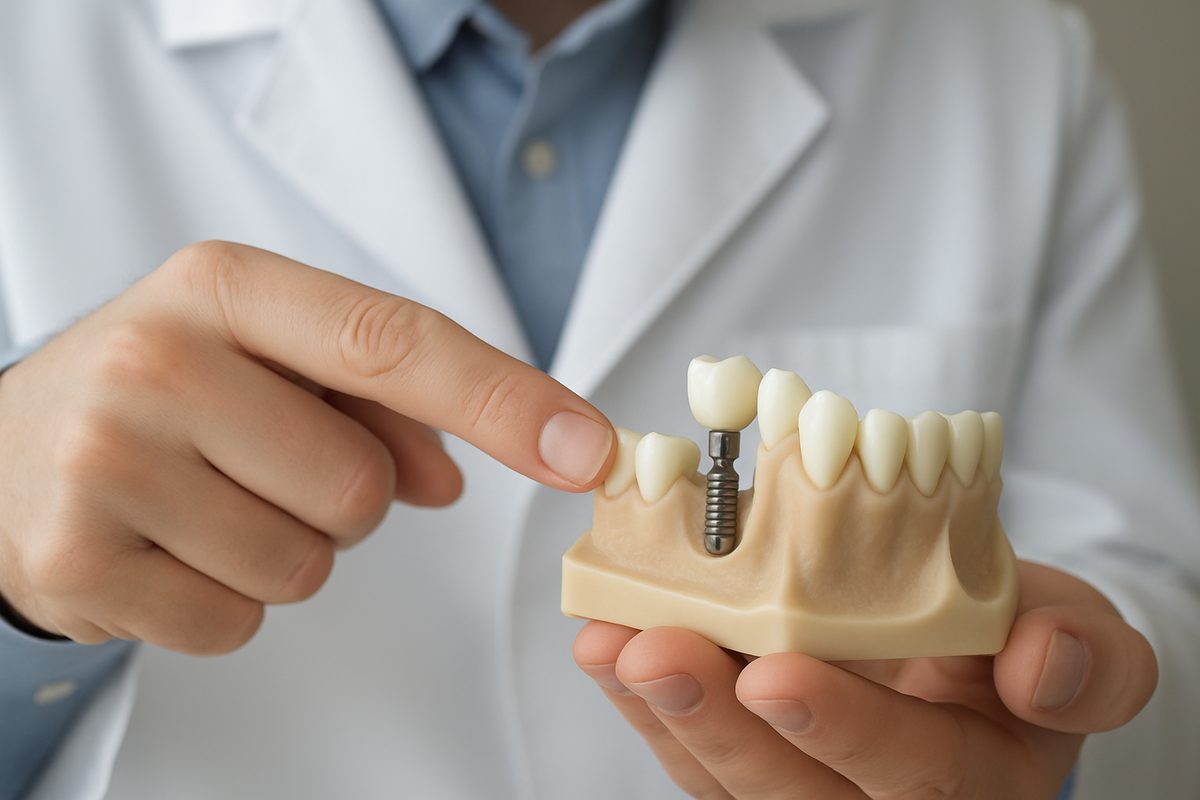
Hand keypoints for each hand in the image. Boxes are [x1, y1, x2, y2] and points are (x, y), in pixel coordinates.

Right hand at [0, 241, 613, 651]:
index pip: (395, 341)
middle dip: (347, 498)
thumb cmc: (163, 396)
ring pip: (308, 562)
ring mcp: (106, 459)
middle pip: (364, 485)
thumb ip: (383, 401)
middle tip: (264, 466)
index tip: (586, 448)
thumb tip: (457, 475)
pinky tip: (170, 548)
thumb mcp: (265, 358)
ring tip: (210, 501)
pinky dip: (228, 599)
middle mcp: (160, 358)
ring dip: (286, 549)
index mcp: (226, 286)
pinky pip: (239, 619)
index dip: (504, 400)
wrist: (1, 452)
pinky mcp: (77, 557)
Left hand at [574, 561, 1156, 798]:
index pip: (913, 773)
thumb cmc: (1014, 641)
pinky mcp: (746, 761)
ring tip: (610, 644)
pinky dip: (642, 699)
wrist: (963, 645)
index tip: (775, 674)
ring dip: (660, 711)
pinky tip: (605, 645)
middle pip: (789, 791)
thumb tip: (1039, 659)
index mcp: (970, 779)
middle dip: (718, 725)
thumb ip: (1084, 660)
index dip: (845, 730)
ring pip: (722, 777)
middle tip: (656, 652)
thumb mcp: (1081, 636)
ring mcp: (802, 784)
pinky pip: (689, 748)